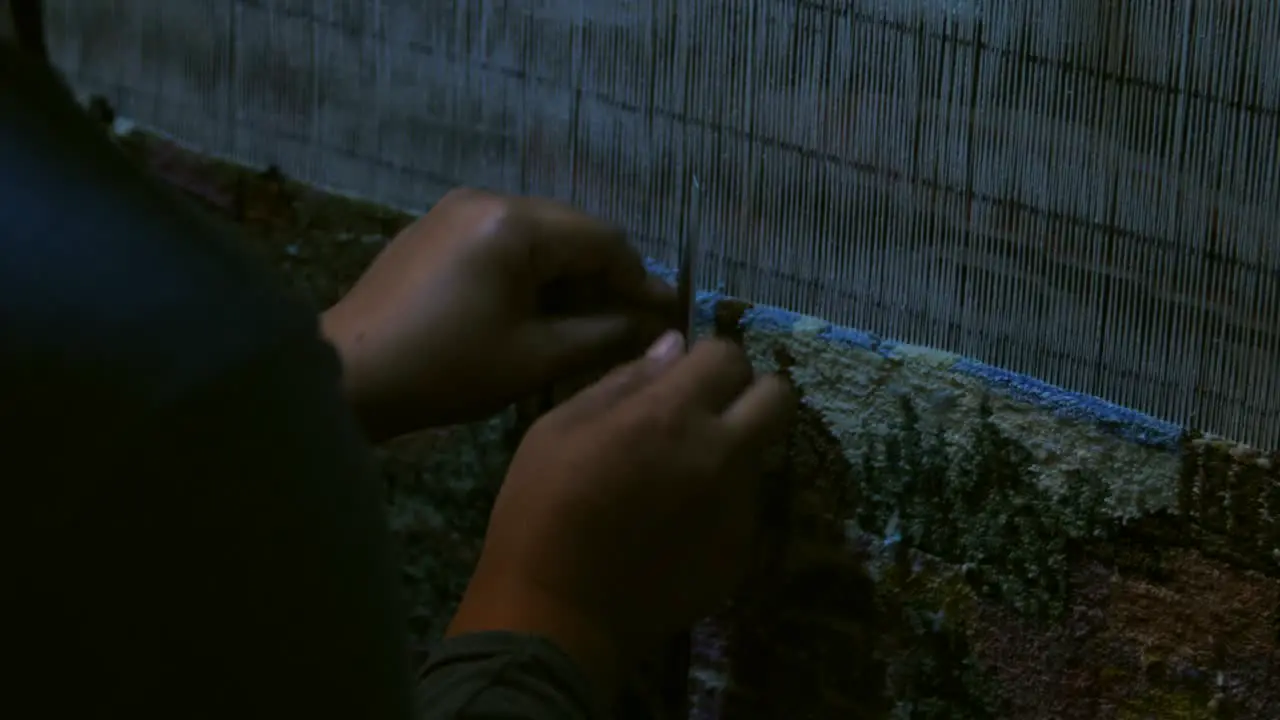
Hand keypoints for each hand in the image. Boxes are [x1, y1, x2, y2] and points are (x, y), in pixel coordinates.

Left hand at [321, 188, 673, 438]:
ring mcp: (456, 210)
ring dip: (569, 275)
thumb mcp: (536, 358)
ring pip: (538, 236)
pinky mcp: (435, 230)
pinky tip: (540, 311)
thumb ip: (603, 335)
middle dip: (606, 276)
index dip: (640, 279)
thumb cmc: (447, 369)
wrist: (349, 374)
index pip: (604, 240)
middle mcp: (488, 199)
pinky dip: (531, 272)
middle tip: (633, 322)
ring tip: (590, 323)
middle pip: (571, 231)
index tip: (666, 316)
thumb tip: (654, 326)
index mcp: (515, 224)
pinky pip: (503, 242)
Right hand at [446, 332, 794, 697]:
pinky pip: (743, 507)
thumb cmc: (541, 510)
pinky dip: (718, 503)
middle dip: (750, 392)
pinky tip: (673, 525)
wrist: (556, 613)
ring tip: (676, 480)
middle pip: (778, 398)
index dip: (708, 358)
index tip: (685, 375)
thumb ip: (623, 381)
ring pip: (759, 454)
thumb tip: (672, 348)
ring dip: (730, 450)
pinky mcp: (740, 552)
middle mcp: (721, 453)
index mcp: (672, 414)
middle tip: (709, 411)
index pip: (729, 355)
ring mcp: (737, 507)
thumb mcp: (559, 427)